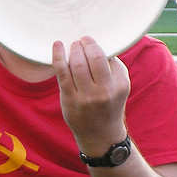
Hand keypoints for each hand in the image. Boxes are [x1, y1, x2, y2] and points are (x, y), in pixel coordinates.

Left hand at [52, 37, 130, 154]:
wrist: (100, 134)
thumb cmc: (109, 105)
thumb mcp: (119, 87)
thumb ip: (114, 67)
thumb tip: (97, 45)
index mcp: (119, 85)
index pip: (107, 56)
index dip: (95, 46)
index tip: (89, 42)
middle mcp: (104, 91)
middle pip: (94, 57)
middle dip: (85, 44)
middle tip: (81, 41)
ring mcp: (86, 96)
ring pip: (77, 63)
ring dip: (73, 49)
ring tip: (73, 47)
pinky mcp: (69, 99)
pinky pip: (62, 72)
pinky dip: (58, 56)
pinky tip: (57, 45)